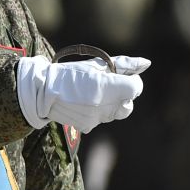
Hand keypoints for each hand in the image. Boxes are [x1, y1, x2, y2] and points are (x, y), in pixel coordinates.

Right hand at [16, 56, 148, 132]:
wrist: (43, 91)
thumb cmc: (70, 72)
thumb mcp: (96, 64)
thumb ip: (124, 64)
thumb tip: (146, 63)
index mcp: (108, 87)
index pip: (135, 88)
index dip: (131, 81)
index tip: (120, 76)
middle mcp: (105, 106)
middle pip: (128, 104)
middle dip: (122, 95)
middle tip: (106, 86)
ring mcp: (97, 118)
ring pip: (115, 113)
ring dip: (110, 104)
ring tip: (92, 94)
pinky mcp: (88, 126)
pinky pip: (101, 119)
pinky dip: (97, 112)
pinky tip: (84, 103)